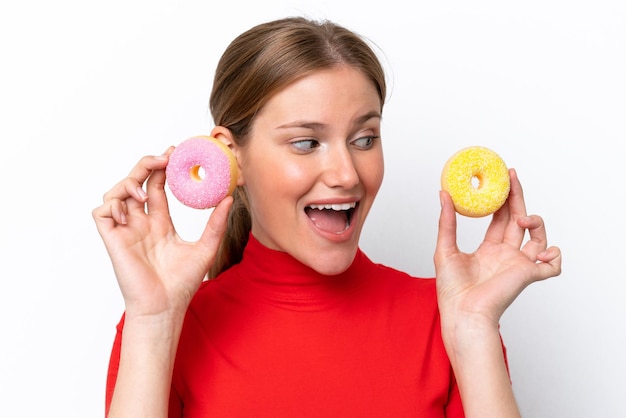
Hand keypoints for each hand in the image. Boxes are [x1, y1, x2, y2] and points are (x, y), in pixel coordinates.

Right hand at [92, 148, 232, 318]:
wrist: (165, 307)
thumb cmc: (182, 283)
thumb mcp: (205, 248)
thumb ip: (216, 223)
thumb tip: (230, 198)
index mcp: (159, 223)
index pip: (157, 186)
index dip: (163, 168)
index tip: (176, 154)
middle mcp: (140, 223)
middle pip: (135, 182)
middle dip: (146, 165)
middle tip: (164, 158)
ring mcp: (125, 231)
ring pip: (115, 193)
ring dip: (128, 183)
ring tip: (147, 193)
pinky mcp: (113, 240)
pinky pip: (102, 212)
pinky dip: (113, 204)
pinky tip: (132, 210)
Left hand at [434, 168, 561, 328]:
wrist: (462, 312)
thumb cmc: (452, 289)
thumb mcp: (445, 248)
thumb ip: (447, 221)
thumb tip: (444, 194)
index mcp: (489, 250)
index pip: (500, 218)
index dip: (502, 199)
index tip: (502, 179)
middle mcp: (506, 255)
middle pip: (518, 220)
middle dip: (518, 198)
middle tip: (513, 177)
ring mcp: (519, 265)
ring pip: (539, 238)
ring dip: (535, 222)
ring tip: (521, 218)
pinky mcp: (528, 275)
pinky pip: (553, 266)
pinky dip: (554, 256)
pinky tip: (542, 250)